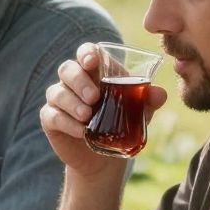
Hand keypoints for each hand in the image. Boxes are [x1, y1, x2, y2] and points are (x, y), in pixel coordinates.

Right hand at [40, 43, 165, 181]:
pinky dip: (66, 122)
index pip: (86, 52)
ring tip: (87, 116)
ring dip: (72, 103)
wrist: (106, 157)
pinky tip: (81, 131)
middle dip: (79, 81)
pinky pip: (52, 115)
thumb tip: (159, 93)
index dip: (87, 53)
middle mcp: (73, 81)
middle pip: (67, 69)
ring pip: (57, 92)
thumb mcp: (140, 112)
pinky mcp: (51, 119)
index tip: (92, 62)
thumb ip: (149, 100)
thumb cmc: (122, 124)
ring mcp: (60, 99)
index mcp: (95, 71)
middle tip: (94, 97)